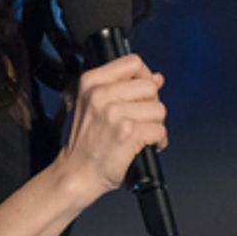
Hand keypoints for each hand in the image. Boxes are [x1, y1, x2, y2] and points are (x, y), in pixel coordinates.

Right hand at [61, 54, 167, 196]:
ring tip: (142, 134)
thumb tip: (156, 78)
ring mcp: (114, 113)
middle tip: (141, 119)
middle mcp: (101, 95)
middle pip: (150, 87)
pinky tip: (147, 145)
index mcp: (91, 82)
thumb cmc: (85, 143)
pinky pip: (159, 130)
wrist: (77, 173)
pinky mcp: (127, 133)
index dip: (145, 76)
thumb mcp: (94, 105)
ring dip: (156, 125)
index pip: (133, 62)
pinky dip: (159, 141)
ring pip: (158, 109)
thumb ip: (124, 87)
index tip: (143, 91)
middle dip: (152, 105)